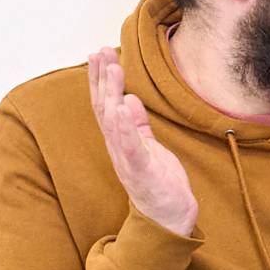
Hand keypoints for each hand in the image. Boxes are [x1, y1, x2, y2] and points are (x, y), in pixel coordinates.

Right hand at [87, 48, 196, 234]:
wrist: (169, 218)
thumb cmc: (159, 183)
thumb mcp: (149, 147)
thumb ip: (138, 125)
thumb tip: (130, 99)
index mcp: (120, 140)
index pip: (105, 104)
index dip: (101, 79)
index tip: (99, 53)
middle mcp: (117, 147)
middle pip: (104, 107)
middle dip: (101, 78)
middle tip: (100, 51)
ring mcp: (127, 158)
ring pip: (113, 121)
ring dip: (111, 93)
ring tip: (112, 68)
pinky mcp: (141, 170)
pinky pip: (130, 145)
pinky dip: (125, 125)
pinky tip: (123, 105)